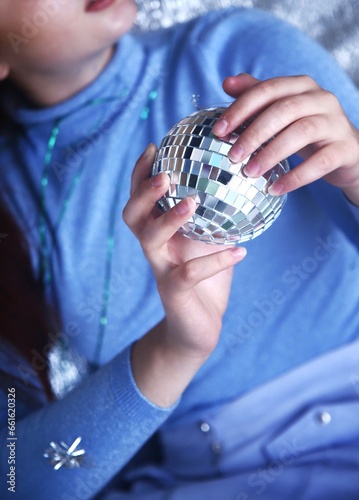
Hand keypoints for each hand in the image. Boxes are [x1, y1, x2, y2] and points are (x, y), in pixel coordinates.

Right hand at [122, 144, 246, 405]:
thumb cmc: (205, 279)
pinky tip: (240, 252)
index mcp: (159, 233)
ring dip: (169, 219)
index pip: (140, 198)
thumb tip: (239, 181)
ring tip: (193, 202)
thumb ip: (213, 217)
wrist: (199, 328)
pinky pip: (189, 273)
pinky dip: (215, 261)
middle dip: (144, 192)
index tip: (154, 147)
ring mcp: (161, 270)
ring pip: (150, 240)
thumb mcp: (209, 241)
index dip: (140, 174)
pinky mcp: (174, 293)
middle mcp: (154, 248)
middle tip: (166, 175)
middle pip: (132, 215)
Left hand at [212, 73, 358, 204]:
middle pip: (283, 109)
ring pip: (302, 132)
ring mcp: (336, 123)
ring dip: (271, 154)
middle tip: (232, 156)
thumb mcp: (282, 113)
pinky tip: (274, 189)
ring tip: (249, 173)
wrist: (347, 153)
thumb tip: (227, 83)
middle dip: (253, 133)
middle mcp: (321, 99)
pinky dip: (296, 177)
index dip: (240, 109)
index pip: (267, 89)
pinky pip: (320, 162)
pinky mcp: (345, 149)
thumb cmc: (307, 131)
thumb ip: (258, 96)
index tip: (218, 131)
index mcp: (301, 86)